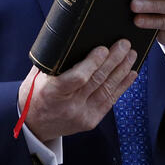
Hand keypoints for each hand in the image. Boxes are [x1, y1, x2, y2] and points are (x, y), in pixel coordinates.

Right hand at [17, 40, 136, 141]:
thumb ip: (53, 61)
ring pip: (107, 89)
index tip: (103, 49)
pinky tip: (131, 73)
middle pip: (97, 81)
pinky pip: (110, 101)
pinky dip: (122, 85)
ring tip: (131, 55)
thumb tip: (74, 38)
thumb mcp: (36, 77)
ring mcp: (81, 115)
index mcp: (52, 93)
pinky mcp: (90, 120)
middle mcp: (68, 106)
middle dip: (114, 60)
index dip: (93, 63)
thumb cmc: (34, 95)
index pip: (77, 78)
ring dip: (122, 70)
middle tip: (125, 44)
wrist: (33, 126)